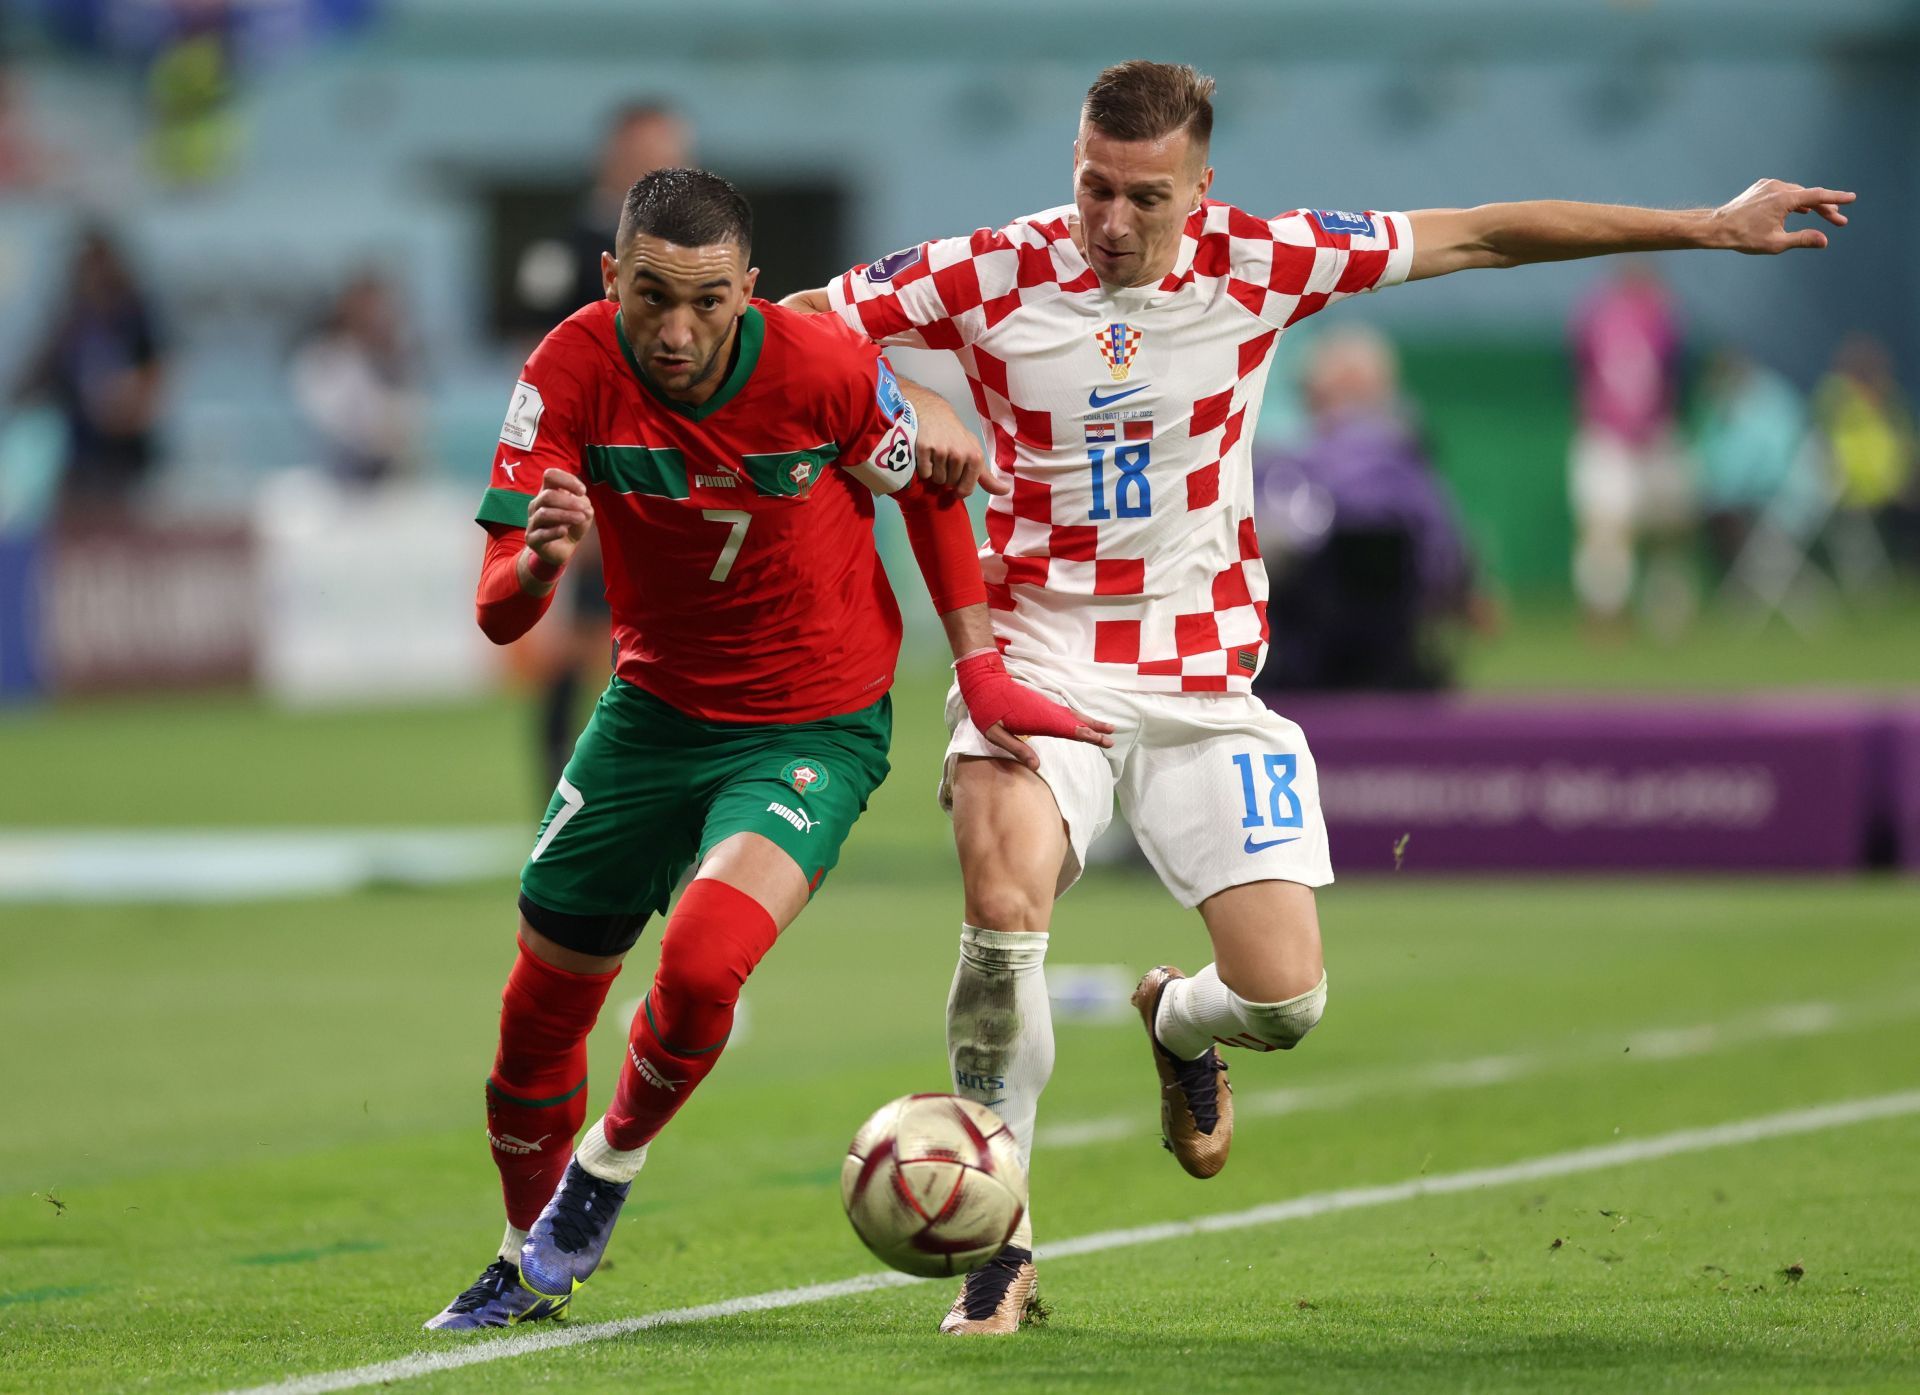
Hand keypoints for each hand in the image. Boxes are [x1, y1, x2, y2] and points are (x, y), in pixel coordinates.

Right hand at [526, 468, 592, 568]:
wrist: (563, 549)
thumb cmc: (572, 525)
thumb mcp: (583, 512)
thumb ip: (584, 505)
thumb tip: (584, 508)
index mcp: (548, 492)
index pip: (550, 476)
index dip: (566, 480)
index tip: (582, 491)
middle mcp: (537, 504)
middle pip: (547, 495)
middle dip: (569, 501)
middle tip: (585, 510)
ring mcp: (533, 521)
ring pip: (544, 513)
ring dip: (565, 515)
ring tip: (581, 519)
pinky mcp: (533, 539)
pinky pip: (541, 534)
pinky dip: (554, 531)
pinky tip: (565, 531)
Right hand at [900, 380, 1010, 497]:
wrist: (936, 414)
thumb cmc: (958, 438)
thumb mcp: (975, 454)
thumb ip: (987, 477)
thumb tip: (1006, 491)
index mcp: (974, 457)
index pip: (965, 490)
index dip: (959, 491)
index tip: (957, 485)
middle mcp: (959, 454)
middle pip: (949, 484)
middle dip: (947, 477)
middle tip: (946, 461)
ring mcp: (941, 451)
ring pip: (936, 480)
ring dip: (936, 473)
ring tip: (937, 457)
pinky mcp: (924, 449)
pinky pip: (924, 473)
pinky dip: (924, 469)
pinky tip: (928, 455)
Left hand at [954, 649, 1115, 770]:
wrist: (985, 683)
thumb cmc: (987, 710)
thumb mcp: (996, 734)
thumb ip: (1017, 749)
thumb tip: (1037, 766)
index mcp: (1038, 720)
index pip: (1067, 730)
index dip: (1086, 736)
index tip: (1103, 740)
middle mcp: (1046, 712)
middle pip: (1075, 722)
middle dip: (1095, 730)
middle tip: (1112, 737)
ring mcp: (1046, 706)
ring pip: (1073, 715)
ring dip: (1090, 722)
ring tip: (1107, 727)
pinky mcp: (1042, 704)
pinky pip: (1066, 711)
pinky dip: (1079, 717)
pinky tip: (1083, 721)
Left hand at [1710, 179, 1853, 253]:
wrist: (1716, 227)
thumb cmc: (1744, 237)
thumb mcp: (1776, 243)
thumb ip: (1802, 239)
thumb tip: (1824, 240)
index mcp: (1784, 198)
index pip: (1818, 196)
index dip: (1836, 198)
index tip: (1852, 198)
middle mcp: (1777, 187)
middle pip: (1809, 196)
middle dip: (1825, 208)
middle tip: (1840, 221)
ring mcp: (1768, 185)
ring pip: (1797, 194)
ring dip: (1811, 205)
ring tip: (1825, 215)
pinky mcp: (1761, 187)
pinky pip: (1784, 193)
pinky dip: (1796, 201)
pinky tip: (1803, 210)